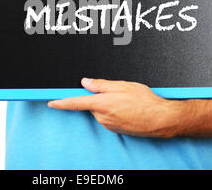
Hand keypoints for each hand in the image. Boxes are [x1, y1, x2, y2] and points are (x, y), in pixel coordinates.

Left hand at [48, 78, 183, 137]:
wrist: (160, 119)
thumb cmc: (144, 101)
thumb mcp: (122, 85)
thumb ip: (101, 84)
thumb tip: (85, 82)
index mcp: (101, 104)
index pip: (75, 102)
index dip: (61, 102)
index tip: (51, 102)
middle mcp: (102, 116)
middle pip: (91, 104)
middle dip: (99, 97)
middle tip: (116, 92)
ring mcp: (109, 125)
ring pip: (100, 110)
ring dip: (108, 104)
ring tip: (126, 101)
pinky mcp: (115, 129)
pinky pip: (108, 117)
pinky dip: (114, 111)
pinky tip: (128, 108)